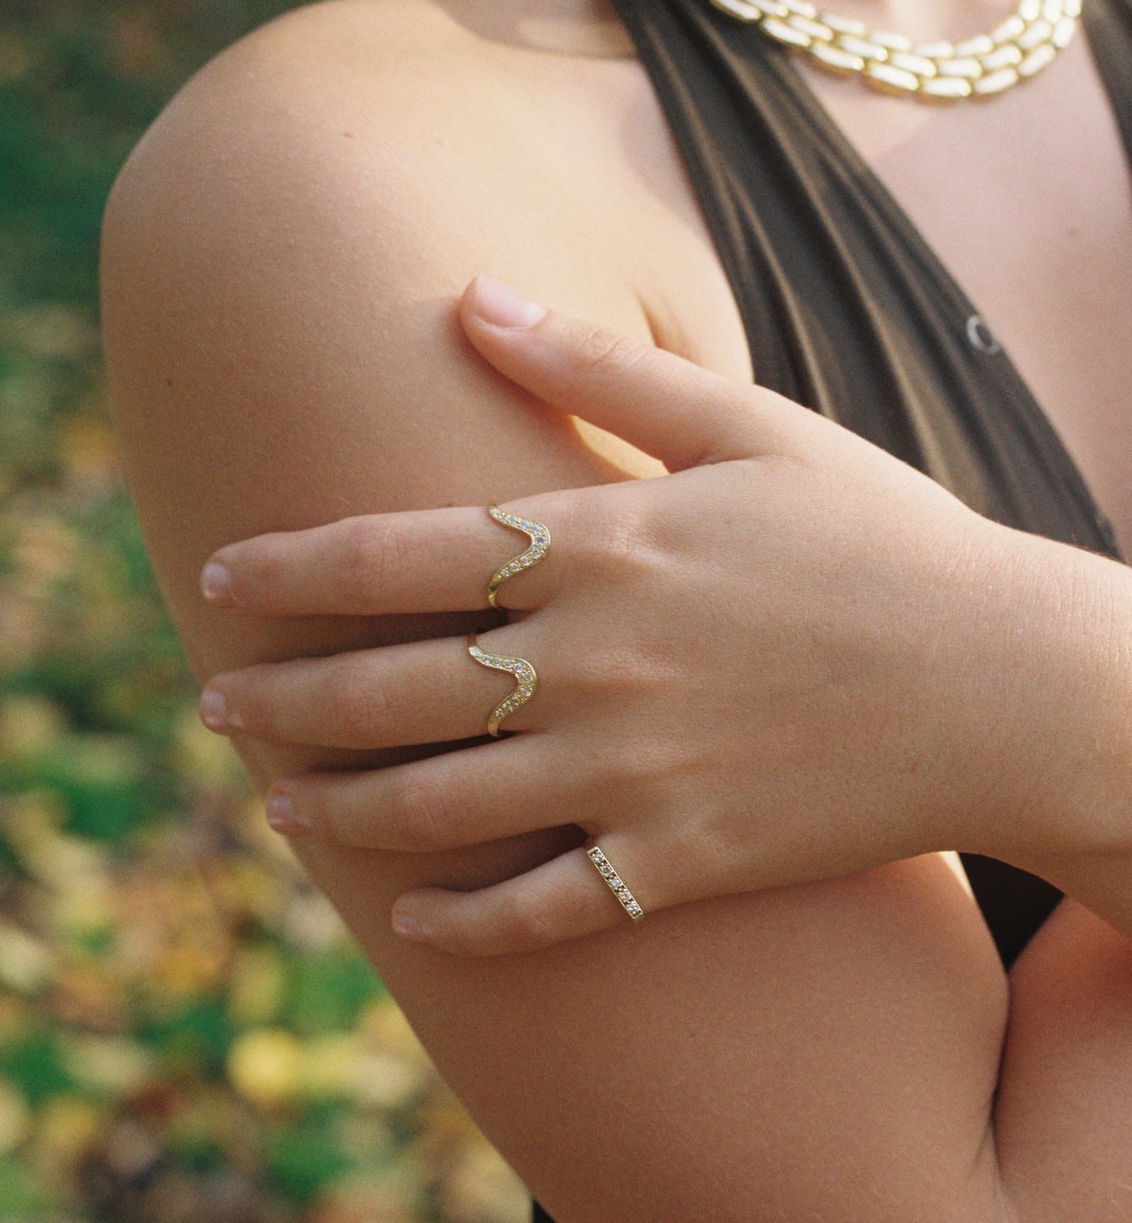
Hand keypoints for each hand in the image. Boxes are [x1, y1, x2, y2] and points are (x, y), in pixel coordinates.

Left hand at [194, 275, 1025, 955]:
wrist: (1008, 683)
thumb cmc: (886, 543)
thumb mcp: (753, 426)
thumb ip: (600, 369)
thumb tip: (471, 296)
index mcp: (599, 544)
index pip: (391, 556)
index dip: (287, 572)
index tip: (218, 584)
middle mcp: (591, 661)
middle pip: (386, 689)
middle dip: (281, 703)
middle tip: (215, 712)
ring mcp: (631, 771)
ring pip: (437, 807)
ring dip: (340, 812)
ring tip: (281, 810)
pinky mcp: (680, 860)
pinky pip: (544, 912)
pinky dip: (466, 926)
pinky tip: (411, 925)